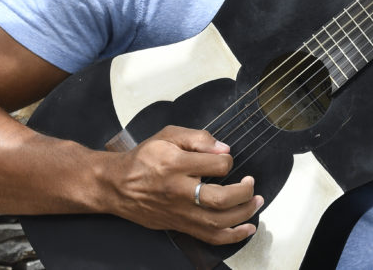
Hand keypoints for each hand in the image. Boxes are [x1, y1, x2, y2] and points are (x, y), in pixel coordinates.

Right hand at [106, 125, 262, 244]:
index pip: (215, 165)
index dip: (227, 160)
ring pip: (217, 221)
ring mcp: (179, 212)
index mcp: (175, 164)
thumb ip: (197, 137)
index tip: (226, 159)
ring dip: (243, 213)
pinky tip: (247, 228)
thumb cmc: (144, 158)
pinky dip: (232, 235)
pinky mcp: (179, 225)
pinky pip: (209, 236)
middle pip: (218, 198)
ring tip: (256, 202)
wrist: (117, 185)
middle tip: (251, 182)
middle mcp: (178, 191)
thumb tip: (223, 148)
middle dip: (243, 191)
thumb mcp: (168, 135)